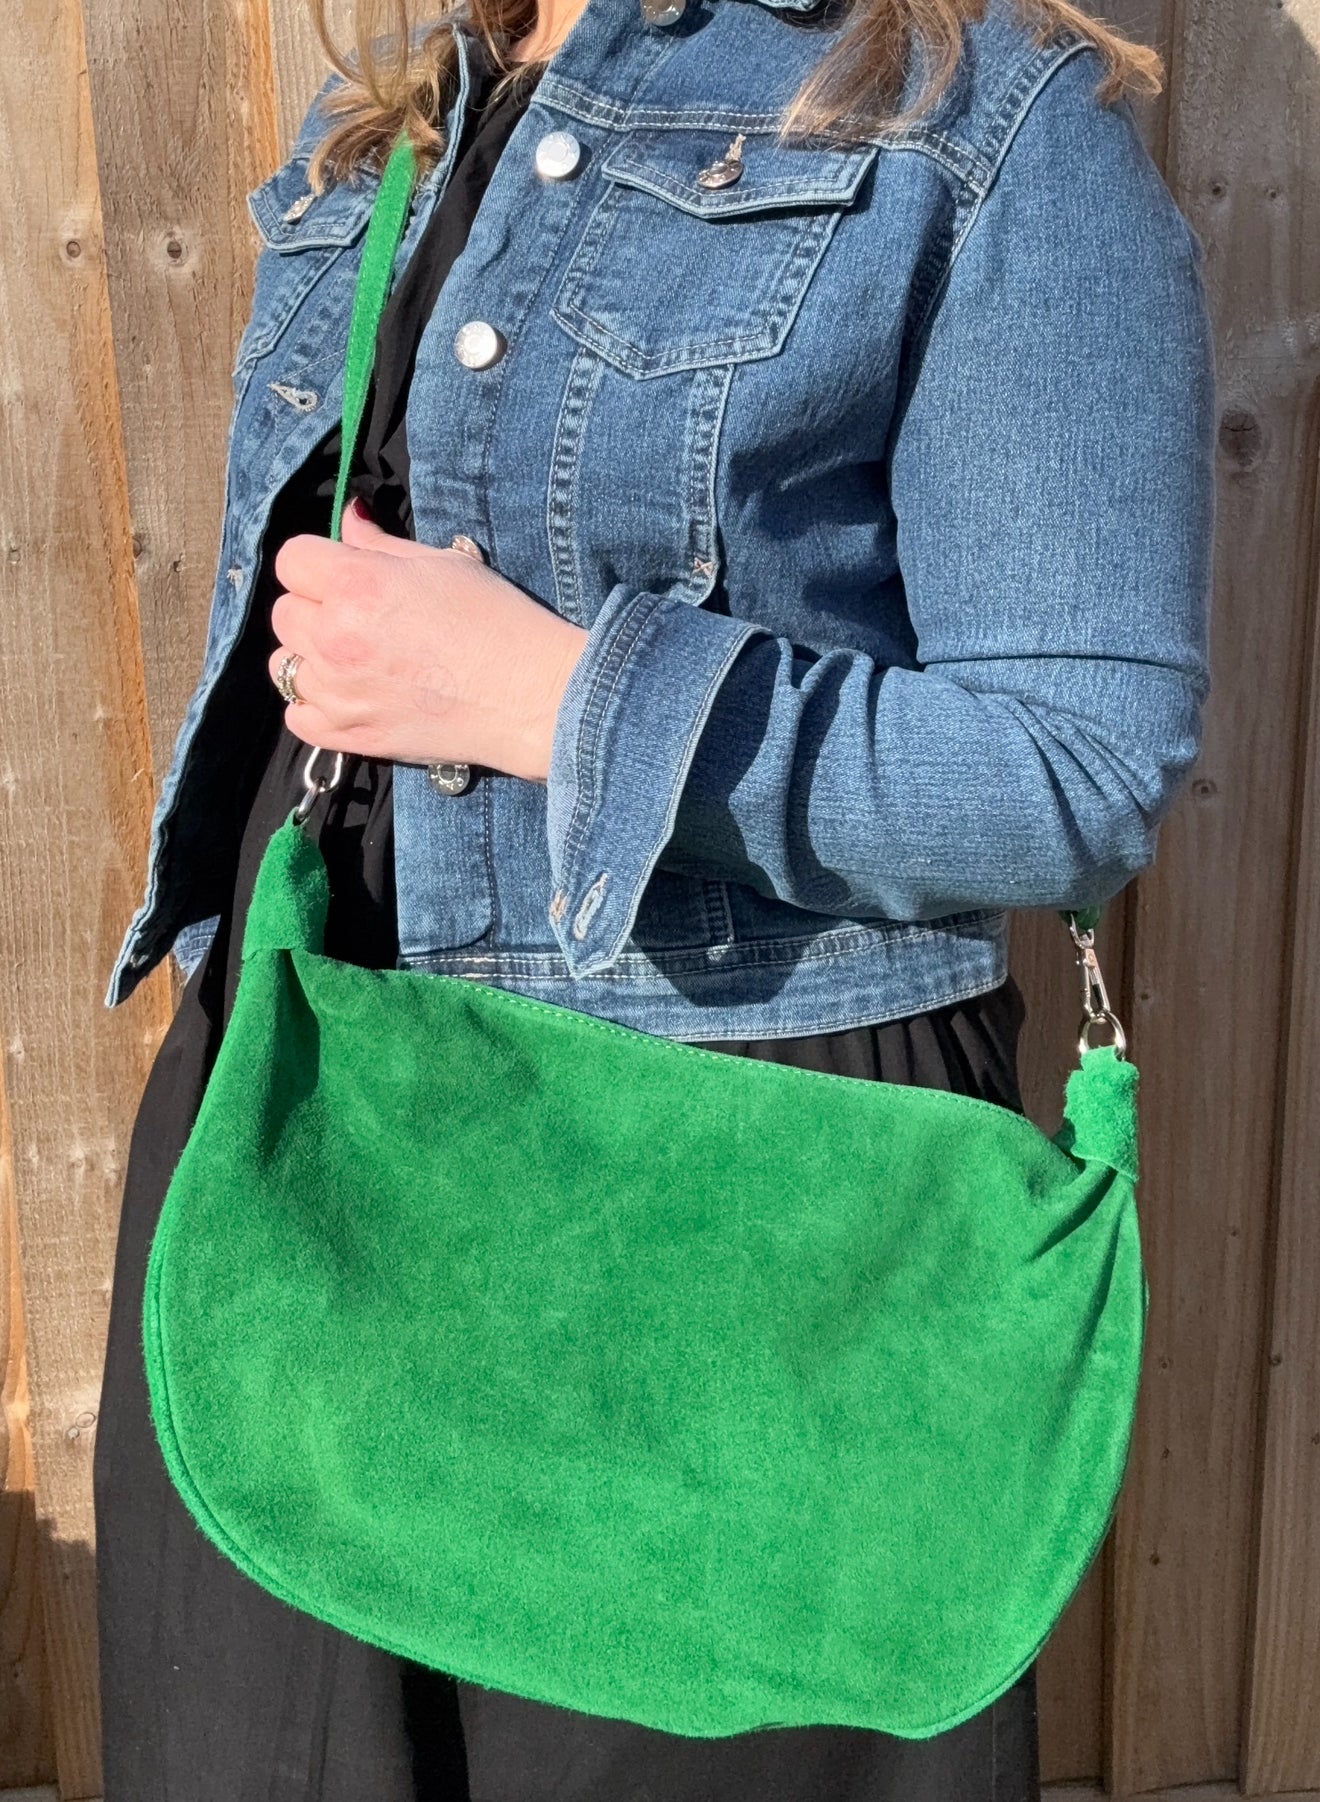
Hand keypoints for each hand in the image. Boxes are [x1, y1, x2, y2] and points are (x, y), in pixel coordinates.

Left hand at [268, 499, 588, 782]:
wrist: (530, 696)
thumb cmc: (497, 623)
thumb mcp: (442, 564)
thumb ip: (380, 544)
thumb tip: (349, 518)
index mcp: (355, 585)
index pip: (292, 560)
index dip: (316, 562)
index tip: (340, 571)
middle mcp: (335, 638)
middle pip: (284, 613)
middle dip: (314, 607)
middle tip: (358, 616)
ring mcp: (338, 693)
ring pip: (284, 665)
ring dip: (312, 657)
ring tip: (355, 659)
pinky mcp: (350, 736)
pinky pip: (298, 716)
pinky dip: (315, 706)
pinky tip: (349, 695)